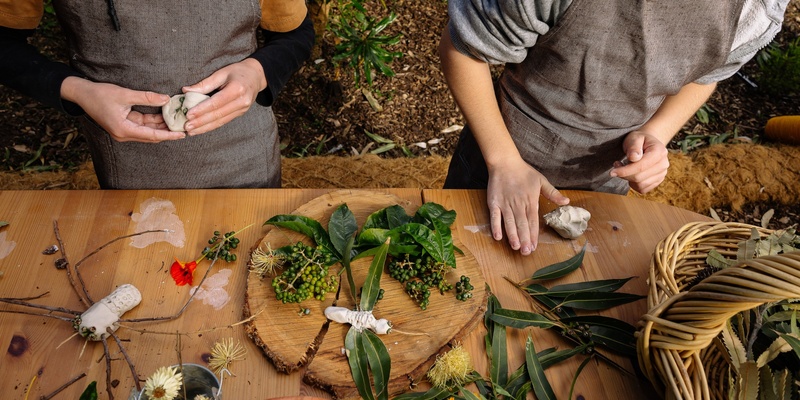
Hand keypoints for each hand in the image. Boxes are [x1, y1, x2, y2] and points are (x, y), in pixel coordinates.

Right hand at [61, 77, 184, 142]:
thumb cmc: (100, 94)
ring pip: (148, 130)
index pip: (152, 135)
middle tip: (185, 126)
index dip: (169, 135)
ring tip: (178, 120)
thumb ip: (147, 98)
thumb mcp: (125, 94)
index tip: (182, 134)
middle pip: (152, 135)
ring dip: (162, 125)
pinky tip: (166, 115)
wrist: (82, 94)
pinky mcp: (125, 125)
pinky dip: (154, 121)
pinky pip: (143, 125)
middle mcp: (124, 134)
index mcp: (123, 130)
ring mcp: (124, 130)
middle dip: (168, 131)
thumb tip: (166, 99)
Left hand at [182, 58, 266, 134]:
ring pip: (221, 121)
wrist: (256, 76)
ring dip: (205, 127)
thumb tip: (186, 91)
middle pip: (218, 115)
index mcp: (237, 89)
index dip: (202, 110)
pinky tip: (201, 129)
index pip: (216, 103)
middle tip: (187, 126)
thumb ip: (205, 83)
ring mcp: (242, 110)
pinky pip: (224, 121)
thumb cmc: (238, 72)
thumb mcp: (222, 73)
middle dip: (201, 122)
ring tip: (191, 131)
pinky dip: (211, 126)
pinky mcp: (240, 114)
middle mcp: (241, 102)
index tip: (188, 115)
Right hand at [487, 156, 569, 254]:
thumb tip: (567, 201)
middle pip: (522, 224)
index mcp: (530, 201)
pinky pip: (494, 216)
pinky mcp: (494, 202)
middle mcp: (518, 205)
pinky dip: (496, 226)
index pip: (533, 221)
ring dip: (512, 235)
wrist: (505, 162)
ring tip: (516, 247)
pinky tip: (498, 237)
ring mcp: (505, 204)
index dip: (534, 234)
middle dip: (524, 239)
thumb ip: (553, 193)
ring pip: (509, 222)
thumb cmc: (524, 172)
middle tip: (526, 252)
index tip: (534, 246)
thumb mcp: (541, 180)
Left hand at [611, 130, 669, 192]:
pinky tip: (631, 174)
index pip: (641, 166)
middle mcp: (663, 164)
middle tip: (616, 165)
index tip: (612, 172)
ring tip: (624, 167)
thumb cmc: (639, 140)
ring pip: (640, 185)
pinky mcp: (657, 181)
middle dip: (624, 174)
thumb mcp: (634, 138)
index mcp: (659, 151)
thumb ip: (633, 146)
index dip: (625, 171)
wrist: (648, 144)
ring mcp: (662, 174)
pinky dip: (633, 184)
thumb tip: (634, 157)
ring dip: (628, 179)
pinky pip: (642, 189)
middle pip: (639, 177)